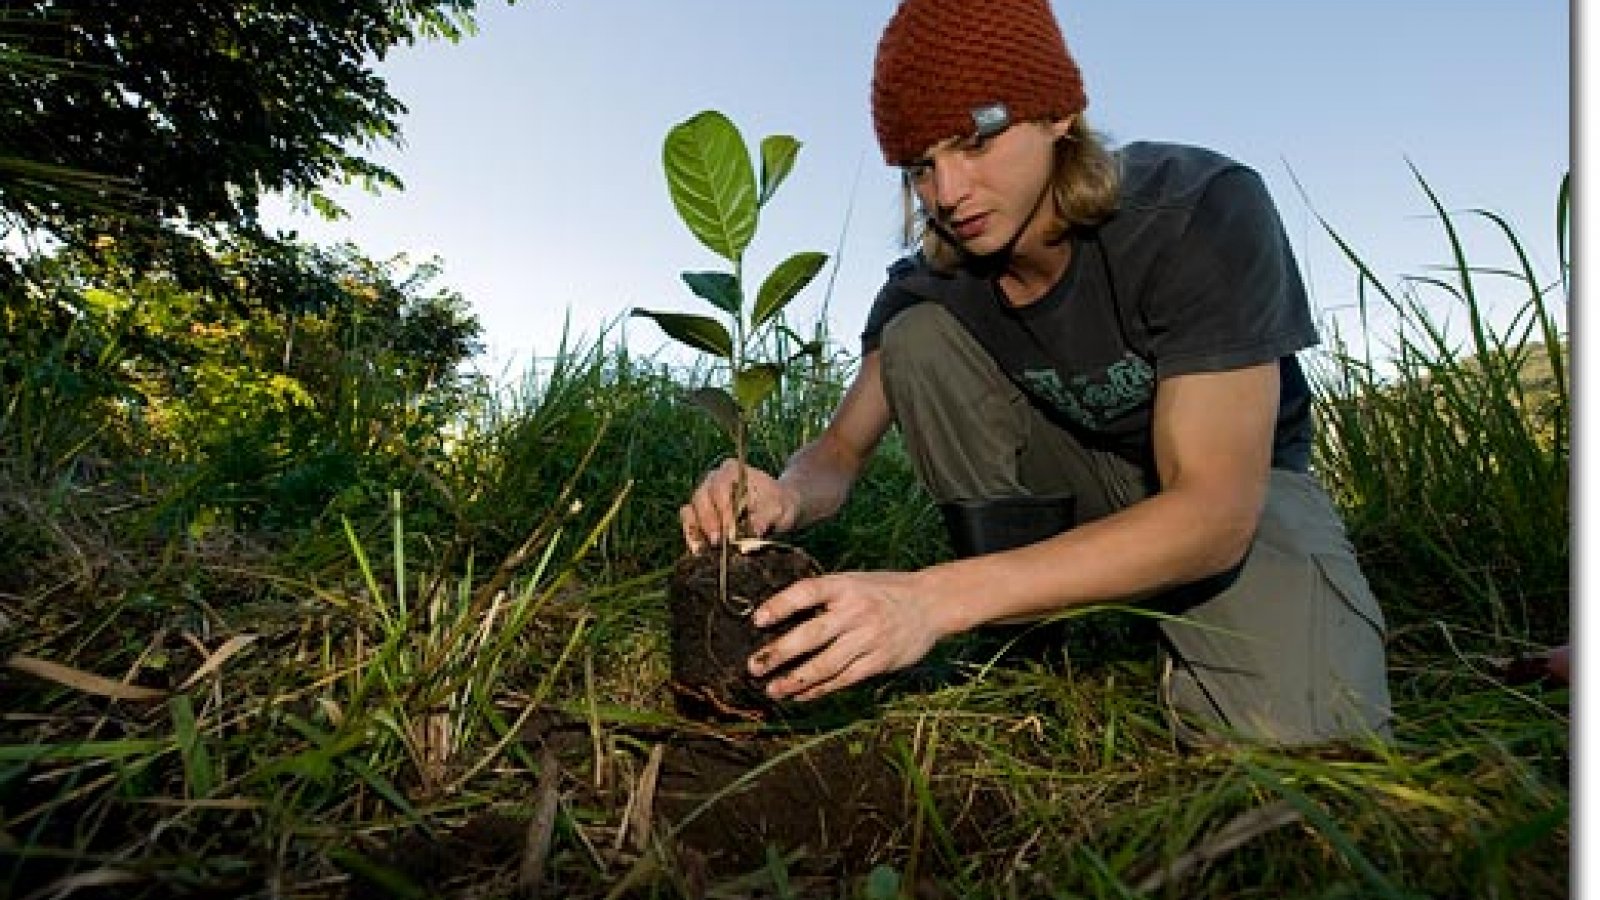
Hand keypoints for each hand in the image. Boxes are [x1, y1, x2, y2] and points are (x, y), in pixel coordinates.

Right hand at [679, 459, 799, 552]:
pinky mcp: (698, 516)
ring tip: (705, 549)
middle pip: (701, 498)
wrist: (776, 512)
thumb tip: (754, 533)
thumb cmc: (778, 506)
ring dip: (697, 530)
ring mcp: (703, 498)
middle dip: (708, 521)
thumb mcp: (778, 509)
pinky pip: (689, 524)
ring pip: (690, 511)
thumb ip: (765, 518)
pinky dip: (692, 537)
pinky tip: (699, 551)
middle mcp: (712, 481)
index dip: (723, 509)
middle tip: (718, 542)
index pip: (720, 488)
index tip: (730, 531)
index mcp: (732, 471)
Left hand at [747, 571, 943, 701]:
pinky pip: (844, 679)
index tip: (758, 620)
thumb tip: (779, 617)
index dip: (781, 605)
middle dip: (779, 653)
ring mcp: (869, 638)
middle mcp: (856, 611)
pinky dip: (820, 689)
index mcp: (845, 586)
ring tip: (772, 690)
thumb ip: (824, 597)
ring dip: (795, 680)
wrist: (931, 603)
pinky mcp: (879, 661)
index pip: (807, 592)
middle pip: (811, 635)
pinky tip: (801, 695)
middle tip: (753, 667)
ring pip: (826, 664)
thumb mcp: (854, 581)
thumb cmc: (883, 591)